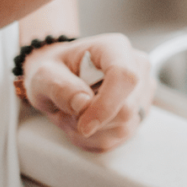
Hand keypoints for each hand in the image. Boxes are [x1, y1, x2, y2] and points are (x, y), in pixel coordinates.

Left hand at [23, 34, 155, 151]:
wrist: (61, 75)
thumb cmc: (55, 70)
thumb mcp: (43, 75)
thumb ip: (59, 87)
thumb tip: (83, 104)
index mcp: (115, 48)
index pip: (124, 77)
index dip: (106, 105)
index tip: (83, 125)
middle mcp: (137, 66)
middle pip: (127, 109)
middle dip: (92, 121)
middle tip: (67, 113)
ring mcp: (143, 90)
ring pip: (126, 127)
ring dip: (93, 133)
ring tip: (75, 117)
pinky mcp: (142, 110)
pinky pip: (122, 137)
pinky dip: (98, 138)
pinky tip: (86, 123)